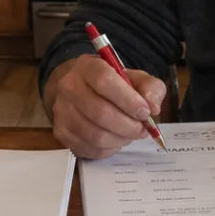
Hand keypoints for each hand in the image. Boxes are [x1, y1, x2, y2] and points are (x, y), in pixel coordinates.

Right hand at [45, 54, 165, 158]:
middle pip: (100, 112)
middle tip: (142, 129)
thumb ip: (151, 89)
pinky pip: (91, 149)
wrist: (86, 93)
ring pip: (96, 135)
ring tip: (130, 133)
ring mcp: (62, 111)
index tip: (145, 112)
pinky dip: (110, 148)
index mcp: (87, 66)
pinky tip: (116, 139)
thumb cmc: (115, 86)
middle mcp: (69, 86)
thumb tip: (153, 108)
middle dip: (128, 126)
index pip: (104, 81)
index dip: (128, 100)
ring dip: (121, 139)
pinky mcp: (61, 133)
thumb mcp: (137, 79)